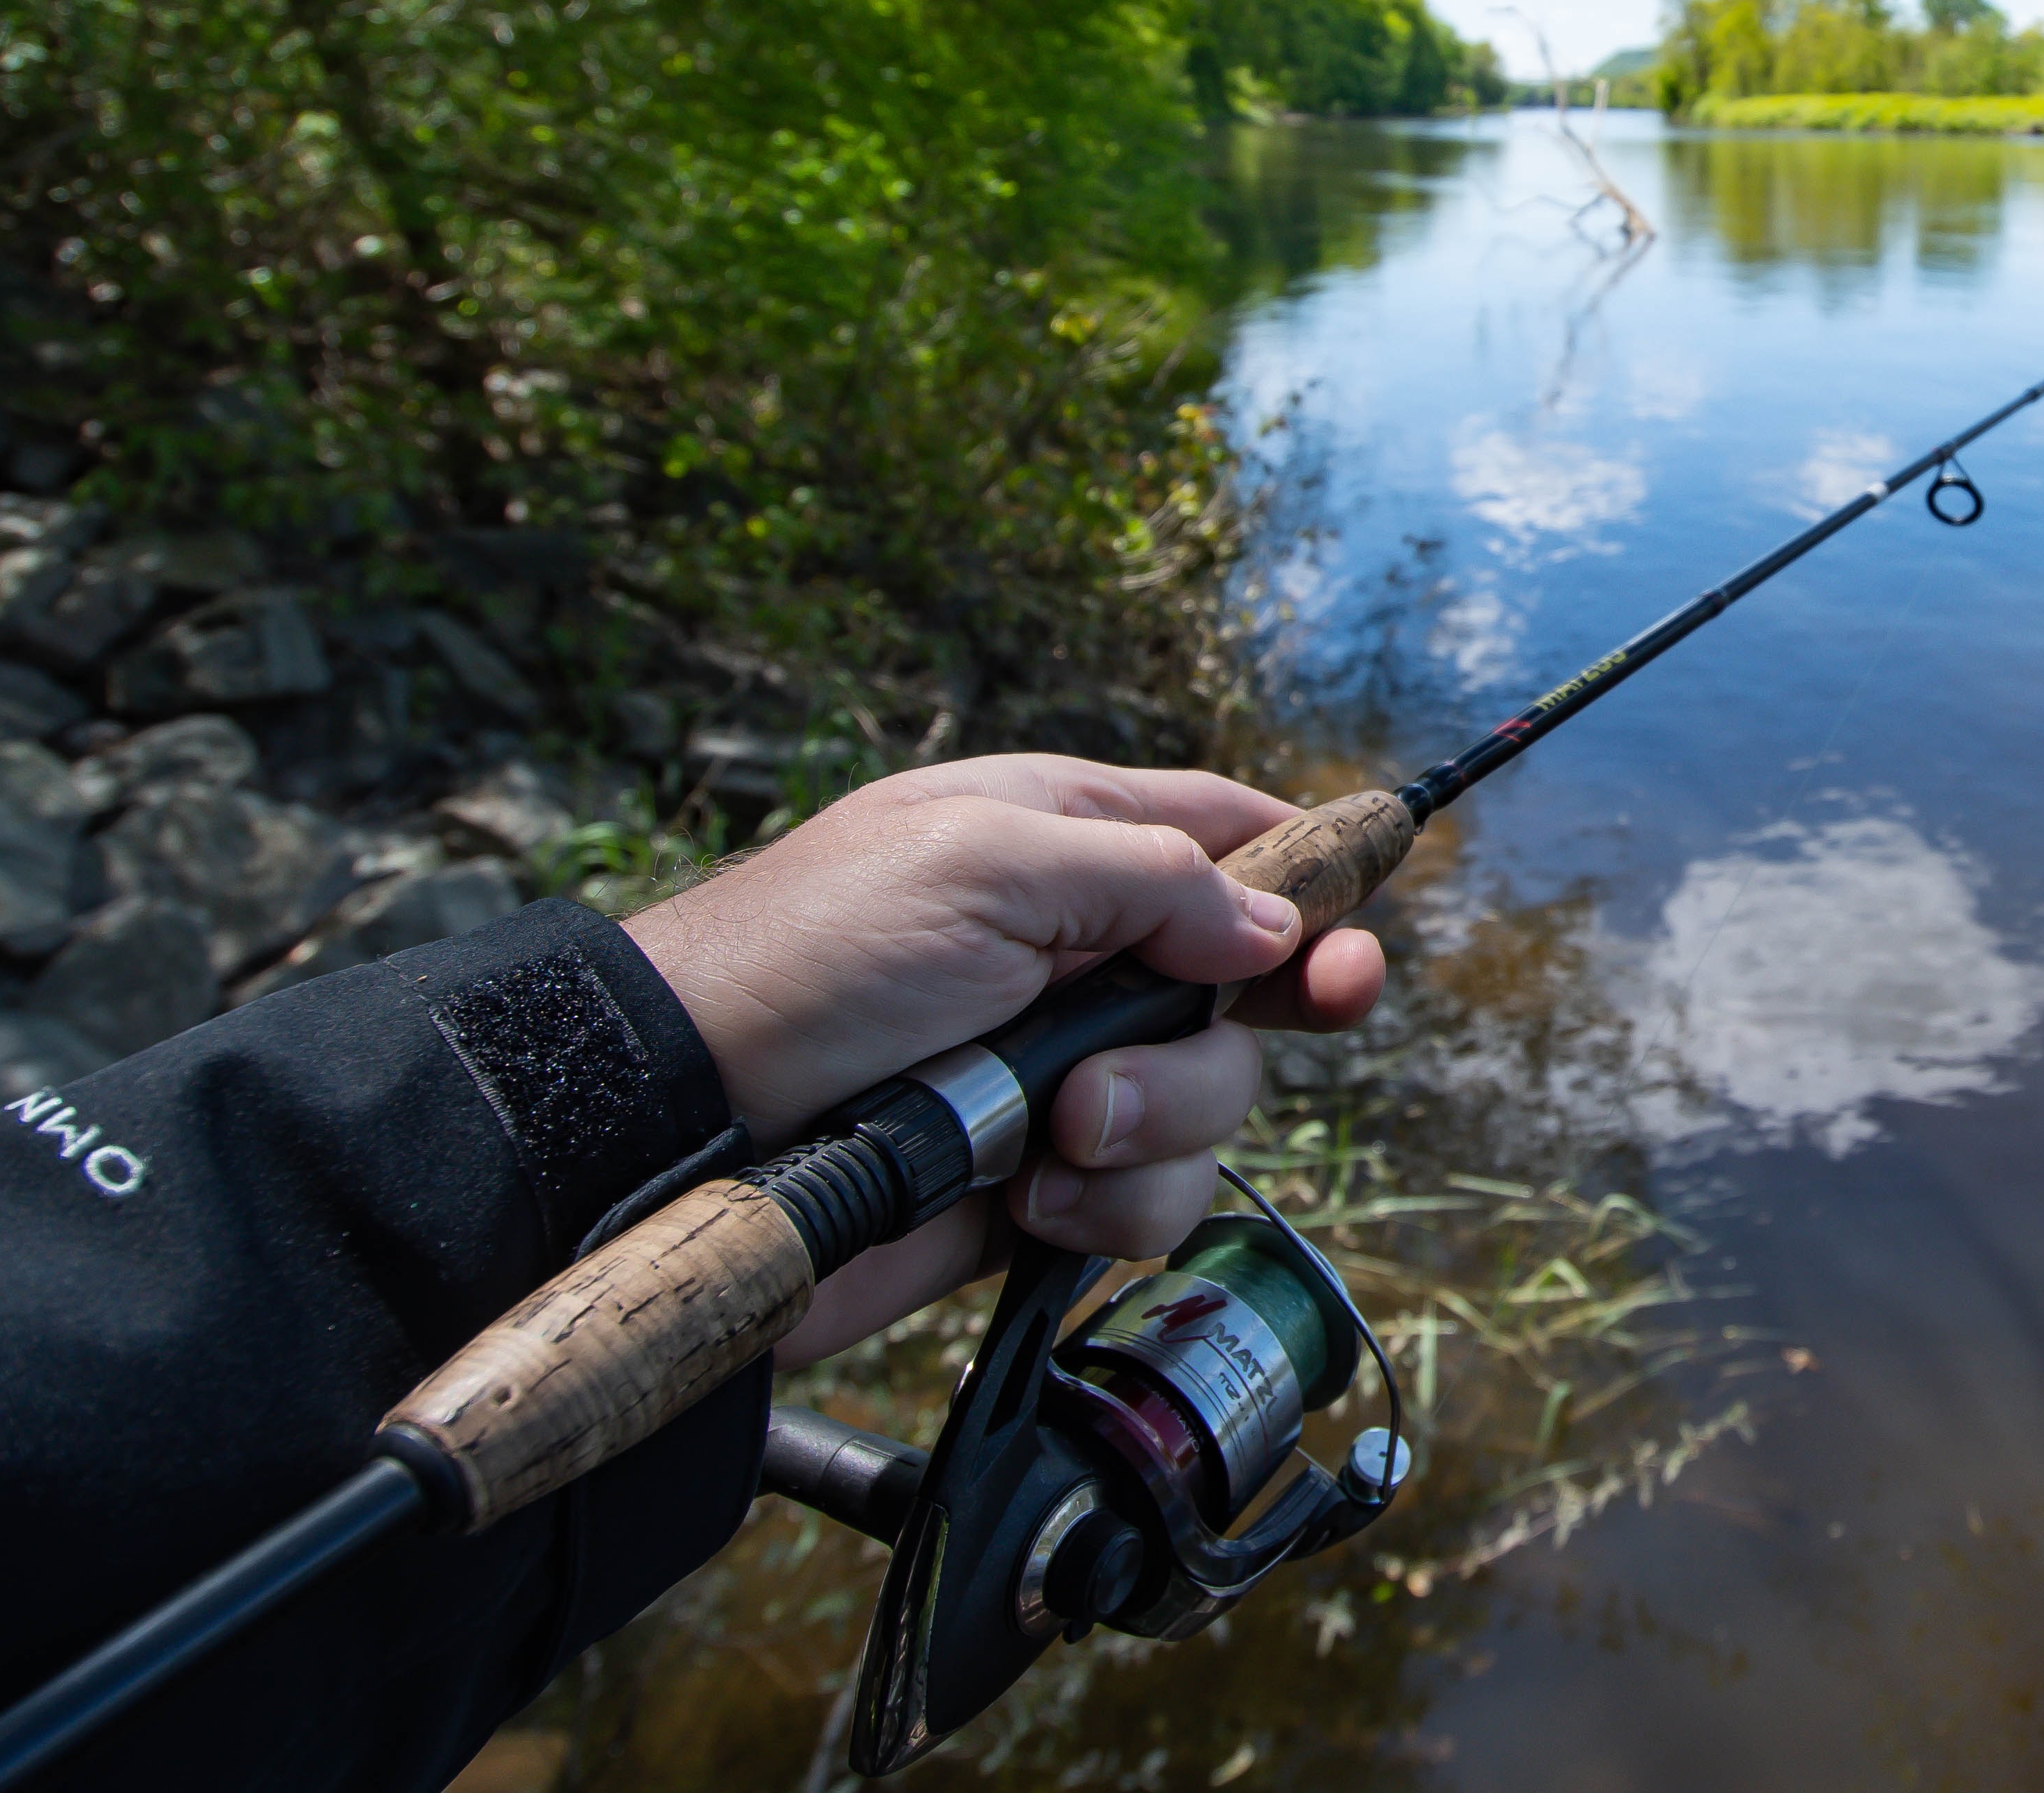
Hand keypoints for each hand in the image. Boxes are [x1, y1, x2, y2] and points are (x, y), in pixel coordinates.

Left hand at [623, 753, 1388, 1364]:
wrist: (682, 1137)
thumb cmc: (808, 962)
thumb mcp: (985, 863)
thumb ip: (1151, 879)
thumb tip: (1274, 927)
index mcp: (1061, 841)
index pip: (1227, 838)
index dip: (1313, 877)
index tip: (1361, 926)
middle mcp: (1075, 958)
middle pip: (1249, 988)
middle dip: (1255, 1019)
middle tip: (1314, 1008)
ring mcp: (1059, 1077)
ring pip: (1210, 1107)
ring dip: (1158, 1125)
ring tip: (1055, 1129)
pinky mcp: (1037, 1186)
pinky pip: (1145, 1202)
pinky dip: (1104, 1206)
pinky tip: (1024, 1195)